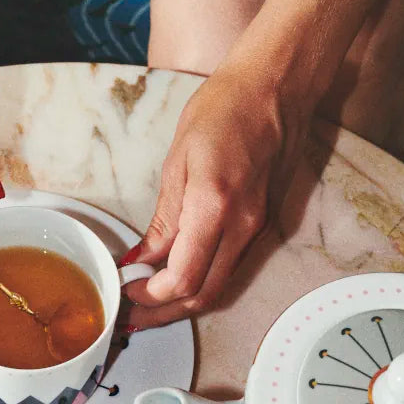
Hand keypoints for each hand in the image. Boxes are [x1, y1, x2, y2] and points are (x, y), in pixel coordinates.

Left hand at [122, 56, 312, 330]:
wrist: (276, 88)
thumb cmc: (226, 109)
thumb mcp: (179, 159)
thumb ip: (164, 217)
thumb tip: (143, 257)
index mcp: (216, 206)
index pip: (184, 279)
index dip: (151, 297)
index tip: (126, 291)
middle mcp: (244, 226)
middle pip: (204, 296)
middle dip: (162, 314)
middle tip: (129, 315)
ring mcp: (259, 228)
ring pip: (220, 287)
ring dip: (182, 303)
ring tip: (146, 302)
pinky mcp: (265, 224)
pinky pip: (232, 267)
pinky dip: (203, 281)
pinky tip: (177, 276)